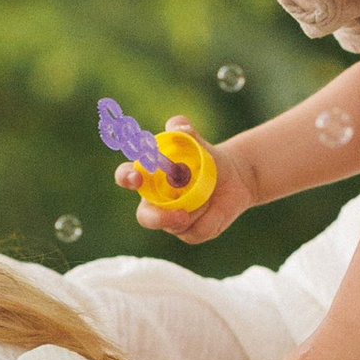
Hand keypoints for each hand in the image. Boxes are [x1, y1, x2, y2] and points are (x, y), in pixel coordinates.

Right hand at [119, 136, 254, 241]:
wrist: (233, 177)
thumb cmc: (207, 158)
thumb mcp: (198, 142)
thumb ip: (185, 131)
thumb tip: (178, 126)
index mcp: (148, 176)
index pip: (126, 176)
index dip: (126, 177)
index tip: (135, 177)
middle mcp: (154, 201)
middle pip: (146, 217)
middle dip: (159, 218)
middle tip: (182, 214)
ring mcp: (169, 220)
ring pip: (177, 224)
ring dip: (198, 208)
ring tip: (210, 193)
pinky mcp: (188, 232)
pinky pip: (196, 231)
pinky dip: (211, 218)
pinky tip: (216, 207)